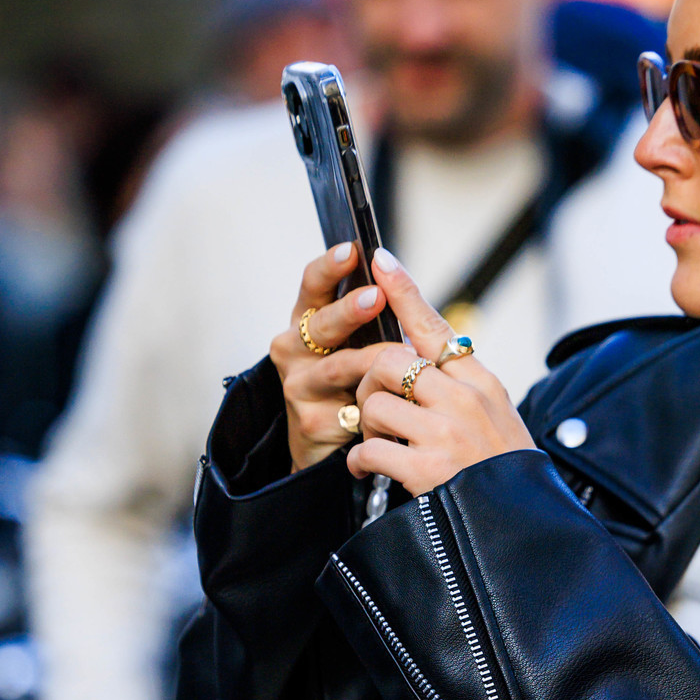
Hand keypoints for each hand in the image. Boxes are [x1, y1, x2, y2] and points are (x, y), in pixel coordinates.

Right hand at [270, 244, 386, 474]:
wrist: (329, 450)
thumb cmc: (349, 386)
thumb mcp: (359, 345)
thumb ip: (370, 314)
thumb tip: (394, 270)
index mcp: (308, 322)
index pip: (313, 285)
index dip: (330, 267)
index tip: (351, 250)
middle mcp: (293, 348)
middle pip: (322, 324)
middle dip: (350, 309)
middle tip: (375, 296)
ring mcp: (298, 385)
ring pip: (339, 367)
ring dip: (373, 360)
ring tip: (406, 357)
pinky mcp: (310, 421)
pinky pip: (350, 406)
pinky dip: (377, 402)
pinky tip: (398, 401)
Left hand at [272, 246, 532, 490]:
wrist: (523, 524)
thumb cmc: (504, 471)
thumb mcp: (497, 415)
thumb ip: (461, 385)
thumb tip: (420, 352)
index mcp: (480, 383)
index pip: (435, 326)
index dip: (403, 290)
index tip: (379, 260)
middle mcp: (464, 400)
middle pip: (391, 361)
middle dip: (369, 381)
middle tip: (372, 406)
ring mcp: (446, 434)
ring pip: (376, 404)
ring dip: (366, 426)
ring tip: (377, 444)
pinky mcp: (427, 469)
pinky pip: (369, 450)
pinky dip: (358, 460)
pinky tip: (364, 469)